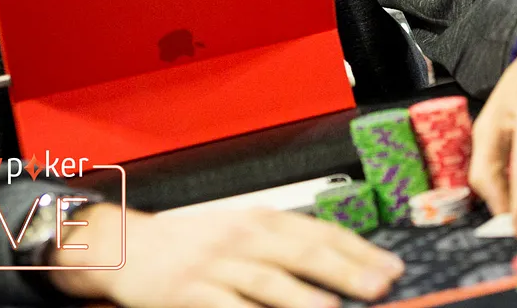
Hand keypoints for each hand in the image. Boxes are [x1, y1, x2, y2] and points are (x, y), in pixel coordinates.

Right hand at [49, 203, 402, 307]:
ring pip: (268, 280)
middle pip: (304, 252)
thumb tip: (339, 265)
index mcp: (262, 219)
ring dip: (304, 297)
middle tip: (381, 285)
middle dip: (347, 270)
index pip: (322, 232)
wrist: (124, 244)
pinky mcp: (188, 290)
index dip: (360, 250)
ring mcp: (216, 263)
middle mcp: (243, 236)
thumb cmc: (191, 241)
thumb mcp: (241, 232)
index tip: (392, 266)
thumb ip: (282, 246)